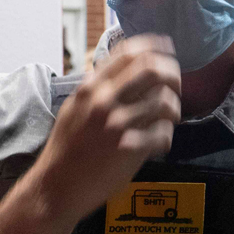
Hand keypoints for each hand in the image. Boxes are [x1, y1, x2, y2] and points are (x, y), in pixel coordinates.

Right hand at [35, 35, 179, 222]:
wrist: (57, 185)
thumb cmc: (68, 148)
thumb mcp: (75, 108)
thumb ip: (97, 88)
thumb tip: (118, 68)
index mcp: (91, 88)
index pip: (129, 54)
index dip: (155, 48)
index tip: (168, 50)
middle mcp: (104, 101)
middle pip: (153, 70)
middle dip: (172, 74)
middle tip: (176, 87)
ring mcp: (118, 124)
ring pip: (165, 102)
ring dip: (174, 110)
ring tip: (167, 120)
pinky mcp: (130, 148)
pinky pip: (164, 133)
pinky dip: (166, 137)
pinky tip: (157, 144)